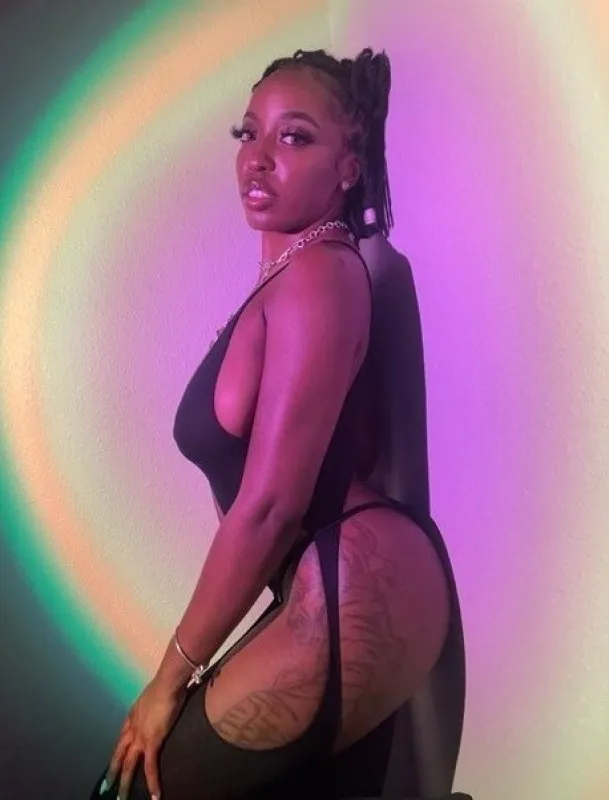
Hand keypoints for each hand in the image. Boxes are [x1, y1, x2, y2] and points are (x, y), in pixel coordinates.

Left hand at [101, 678, 185, 799]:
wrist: (167, 683)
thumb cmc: (165, 685)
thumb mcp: (154, 696)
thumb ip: (153, 705)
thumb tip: (159, 706)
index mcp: (133, 716)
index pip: (122, 738)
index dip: (118, 751)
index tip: (114, 761)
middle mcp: (132, 728)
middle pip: (119, 754)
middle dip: (112, 772)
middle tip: (106, 788)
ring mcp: (140, 737)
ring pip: (128, 765)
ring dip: (124, 783)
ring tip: (121, 798)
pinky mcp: (151, 742)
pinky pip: (150, 767)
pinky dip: (152, 782)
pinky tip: (155, 795)